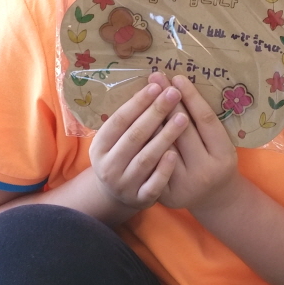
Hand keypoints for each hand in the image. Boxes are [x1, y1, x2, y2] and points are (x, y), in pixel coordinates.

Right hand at [89, 81, 188, 211]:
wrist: (116, 196)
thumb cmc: (121, 156)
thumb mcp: (115, 139)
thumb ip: (129, 119)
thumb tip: (153, 85)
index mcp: (100, 146)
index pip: (119, 120)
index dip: (138, 102)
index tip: (156, 86)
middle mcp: (108, 166)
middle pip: (134, 136)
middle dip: (155, 113)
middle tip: (174, 94)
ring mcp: (124, 185)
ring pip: (146, 158)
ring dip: (165, 137)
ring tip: (183, 118)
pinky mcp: (140, 199)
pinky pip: (154, 184)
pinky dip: (164, 169)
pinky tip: (175, 154)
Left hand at [153, 74, 238, 212]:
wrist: (214, 197)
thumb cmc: (217, 160)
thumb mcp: (220, 142)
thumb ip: (205, 121)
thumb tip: (179, 84)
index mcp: (223, 155)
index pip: (205, 120)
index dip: (192, 97)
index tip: (178, 77)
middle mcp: (204, 171)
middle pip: (182, 130)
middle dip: (168, 101)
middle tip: (156, 77)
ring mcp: (183, 185)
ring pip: (163, 145)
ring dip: (152, 117)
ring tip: (145, 93)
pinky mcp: (165, 194)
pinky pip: (151, 162)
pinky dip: (146, 140)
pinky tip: (136, 121)